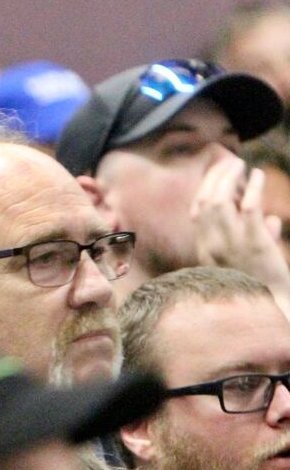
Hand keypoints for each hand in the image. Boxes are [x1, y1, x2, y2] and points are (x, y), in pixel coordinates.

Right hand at [192, 156, 289, 288]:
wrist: (272, 307)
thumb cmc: (264, 286)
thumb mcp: (249, 263)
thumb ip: (259, 238)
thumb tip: (273, 219)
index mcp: (205, 250)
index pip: (197, 212)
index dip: (204, 189)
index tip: (215, 175)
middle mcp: (212, 244)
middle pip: (205, 200)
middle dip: (215, 177)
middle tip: (228, 162)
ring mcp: (231, 243)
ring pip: (221, 199)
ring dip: (230, 177)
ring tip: (240, 164)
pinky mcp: (253, 242)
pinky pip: (249, 206)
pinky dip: (253, 187)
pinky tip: (258, 175)